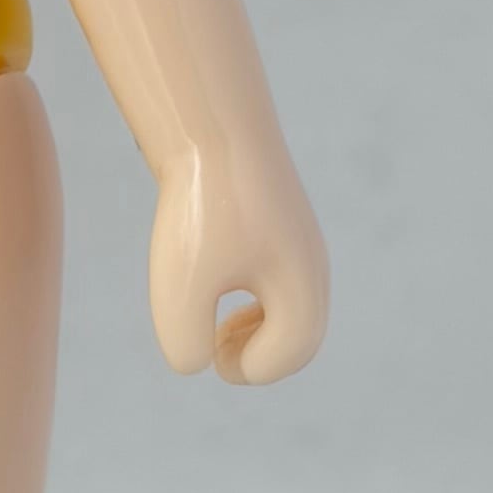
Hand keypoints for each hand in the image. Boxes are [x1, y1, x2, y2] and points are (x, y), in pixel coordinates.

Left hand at [149, 145, 328, 385]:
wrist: (213, 124)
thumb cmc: (200, 207)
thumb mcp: (181, 284)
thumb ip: (186, 341)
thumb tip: (196, 362)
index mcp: (302, 285)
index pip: (289, 353)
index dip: (247, 368)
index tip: (208, 354)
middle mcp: (311, 263)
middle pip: (303, 335)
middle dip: (261, 355)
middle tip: (215, 353)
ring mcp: (299, 238)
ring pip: (296, 305)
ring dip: (258, 328)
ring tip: (216, 322)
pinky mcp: (278, 219)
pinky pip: (282, 276)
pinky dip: (254, 297)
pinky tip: (214, 280)